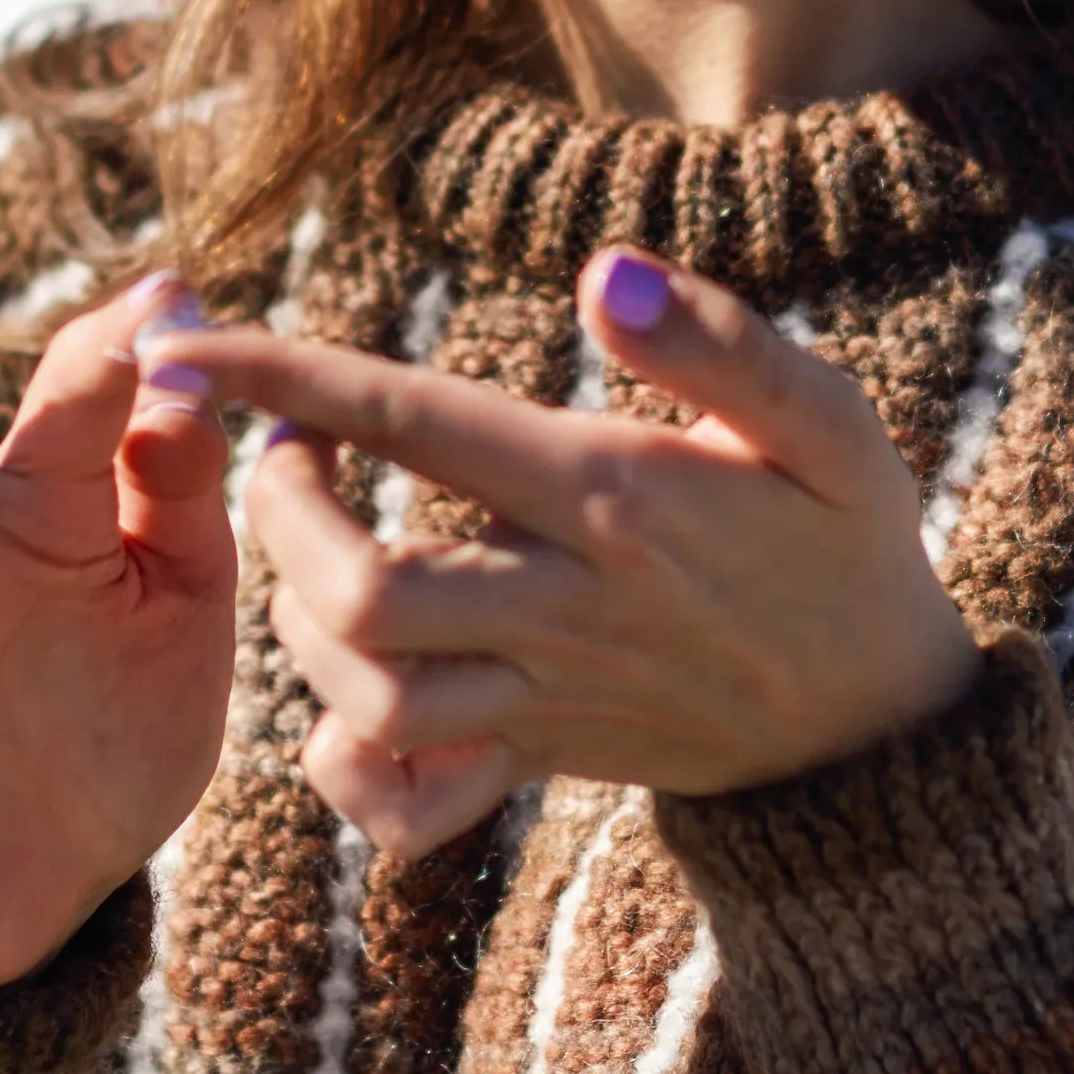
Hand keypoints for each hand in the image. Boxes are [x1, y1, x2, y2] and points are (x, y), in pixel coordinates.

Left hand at [163, 247, 982, 855]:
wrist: (884, 731)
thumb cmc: (850, 544)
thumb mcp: (831, 428)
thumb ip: (723, 344)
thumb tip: (602, 273)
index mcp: (612, 499)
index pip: (414, 423)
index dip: (284, 379)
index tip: (189, 343)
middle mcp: (562, 606)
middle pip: (360, 591)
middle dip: (279, 514)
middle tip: (286, 453)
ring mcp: (543, 697)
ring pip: (366, 694)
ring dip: (301, 617)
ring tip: (316, 545)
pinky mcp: (534, 759)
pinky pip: (406, 800)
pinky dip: (346, 762)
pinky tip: (347, 688)